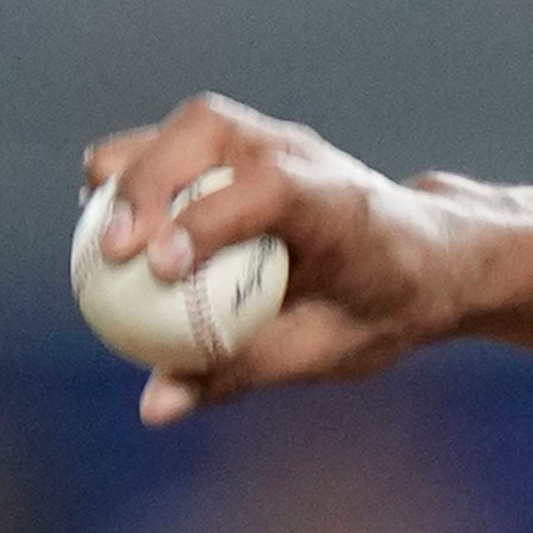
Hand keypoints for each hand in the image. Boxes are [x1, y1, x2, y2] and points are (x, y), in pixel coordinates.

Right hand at [79, 95, 462, 425]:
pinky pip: (180, 141)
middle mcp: (304, 155)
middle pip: (208, 129)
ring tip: (101, 239)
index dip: (208, 218)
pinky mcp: (248, 141)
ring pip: (188, 125)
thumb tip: (152, 407)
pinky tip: (112, 226)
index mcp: (340, 205)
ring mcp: (275, 137)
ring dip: (131, 172)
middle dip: (148, 185)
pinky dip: (138, 173)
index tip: (161, 269)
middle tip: (112, 255)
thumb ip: (241, 371)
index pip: (270, 188)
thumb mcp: (326, 352)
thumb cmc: (383, 309)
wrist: (431, 254)